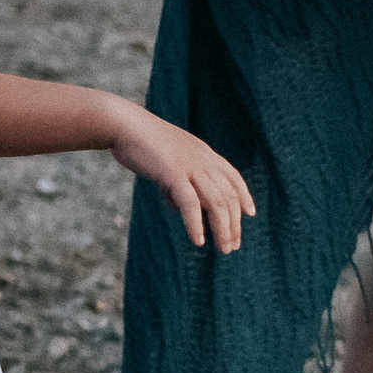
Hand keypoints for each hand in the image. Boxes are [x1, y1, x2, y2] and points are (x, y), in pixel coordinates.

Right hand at [108, 110, 254, 251]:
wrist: (123, 124)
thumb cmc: (140, 141)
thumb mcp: (167, 159)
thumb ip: (176, 181)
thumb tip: (176, 206)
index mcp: (203, 153)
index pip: (233, 177)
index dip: (244, 195)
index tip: (250, 213)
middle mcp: (202, 159)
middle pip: (228, 196)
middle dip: (234, 223)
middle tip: (232, 245)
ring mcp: (189, 166)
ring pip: (216, 202)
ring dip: (222, 229)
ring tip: (223, 248)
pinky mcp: (173, 173)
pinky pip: (190, 203)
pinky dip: (196, 224)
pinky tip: (198, 240)